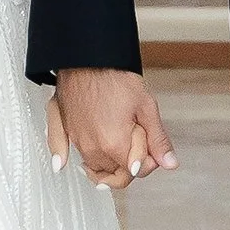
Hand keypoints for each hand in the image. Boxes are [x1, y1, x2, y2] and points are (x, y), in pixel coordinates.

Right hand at [50, 67, 177, 189]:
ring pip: (92, 166)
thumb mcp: (146, 107)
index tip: (150, 145)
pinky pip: (60, 152)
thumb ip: (158, 139)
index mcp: (114, 145)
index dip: (148, 161)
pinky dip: (63, 159)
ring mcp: (75, 139)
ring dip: (105, 163)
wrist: (87, 56)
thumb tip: (169, 162)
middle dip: (127, 163)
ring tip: (115, 144)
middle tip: (136, 141)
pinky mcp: (62, 128)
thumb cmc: (113, 76)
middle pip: (113, 173)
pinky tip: (64, 163)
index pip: (135, 172)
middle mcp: (92, 148)